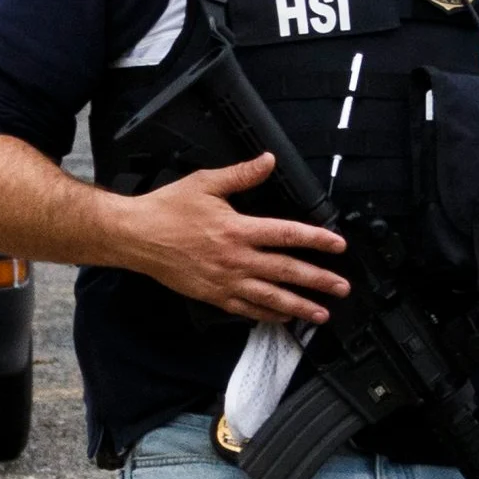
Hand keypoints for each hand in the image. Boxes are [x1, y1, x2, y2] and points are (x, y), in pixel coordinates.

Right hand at [114, 155, 344, 324]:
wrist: (136, 237)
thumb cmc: (168, 208)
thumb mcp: (206, 183)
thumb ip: (242, 175)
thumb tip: (268, 160)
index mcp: (238, 229)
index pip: (288, 235)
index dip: (316, 240)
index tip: (338, 246)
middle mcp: (236, 259)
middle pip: (287, 272)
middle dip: (318, 280)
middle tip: (342, 288)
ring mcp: (226, 282)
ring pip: (271, 298)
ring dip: (300, 306)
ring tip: (322, 313)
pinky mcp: (213, 296)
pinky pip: (247, 310)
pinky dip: (268, 315)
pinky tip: (284, 317)